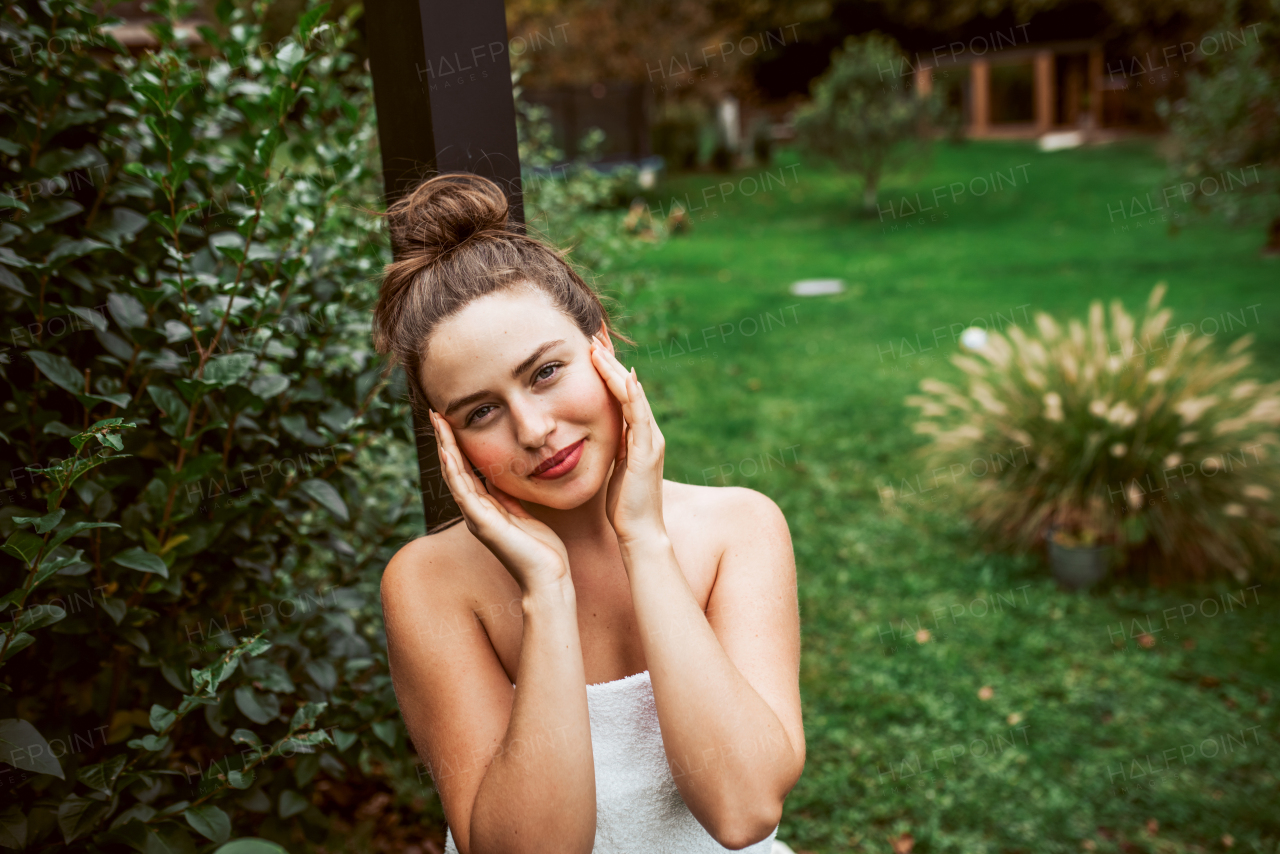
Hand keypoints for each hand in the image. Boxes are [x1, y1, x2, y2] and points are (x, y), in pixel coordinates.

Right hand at [429, 410, 570, 594]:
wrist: (548, 577)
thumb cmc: (542, 550)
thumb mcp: (524, 513)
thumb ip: (508, 497)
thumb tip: (500, 476)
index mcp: (486, 508)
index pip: (466, 469)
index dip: (457, 444)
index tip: (450, 420)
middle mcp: (475, 511)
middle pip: (454, 468)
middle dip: (445, 440)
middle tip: (435, 413)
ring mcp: (476, 518)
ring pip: (454, 476)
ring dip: (445, 447)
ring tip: (437, 423)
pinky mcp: (483, 524)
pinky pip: (464, 493)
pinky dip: (454, 471)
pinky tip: (448, 452)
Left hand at [589, 338, 666, 544]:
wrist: (640, 532)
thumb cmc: (622, 506)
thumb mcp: (612, 470)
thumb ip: (610, 450)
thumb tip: (592, 438)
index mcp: (638, 437)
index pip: (622, 396)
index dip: (607, 372)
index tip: (591, 351)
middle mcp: (648, 434)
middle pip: (629, 389)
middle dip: (611, 363)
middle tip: (593, 338)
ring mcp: (650, 442)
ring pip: (634, 398)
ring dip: (616, 372)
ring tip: (600, 350)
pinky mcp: (647, 453)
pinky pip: (640, 418)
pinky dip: (633, 396)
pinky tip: (625, 378)